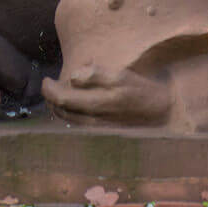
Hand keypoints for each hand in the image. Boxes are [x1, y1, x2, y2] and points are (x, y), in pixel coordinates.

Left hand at [41, 64, 170, 125]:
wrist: (162, 112)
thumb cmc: (142, 90)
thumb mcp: (121, 76)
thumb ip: (96, 74)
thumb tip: (73, 76)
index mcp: (96, 105)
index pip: (62, 100)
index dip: (49, 90)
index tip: (46, 79)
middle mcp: (93, 121)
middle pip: (60, 112)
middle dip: (50, 98)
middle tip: (49, 84)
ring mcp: (97, 128)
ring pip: (67, 120)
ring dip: (58, 107)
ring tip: (57, 93)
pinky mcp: (102, 131)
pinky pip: (77, 124)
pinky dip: (68, 114)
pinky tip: (73, 104)